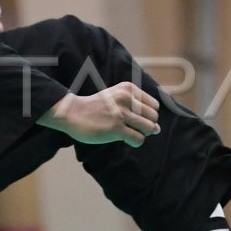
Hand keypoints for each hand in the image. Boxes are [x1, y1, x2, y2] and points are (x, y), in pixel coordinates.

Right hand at [38, 83, 160, 146]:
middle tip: (133, 127)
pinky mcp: (115, 128)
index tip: (136, 118)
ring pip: (149, 128)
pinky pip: (138, 138)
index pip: (154, 105)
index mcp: (128, 88)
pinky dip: (136, 142)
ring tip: (130, 133)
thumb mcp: (117, 97)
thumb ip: (138, 109)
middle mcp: (126, 98)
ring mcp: (121, 113)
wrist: (73, 112)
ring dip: (142, 134)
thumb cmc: (96, 107)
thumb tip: (158, 129)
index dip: (148, 115)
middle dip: (148, 125)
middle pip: (154, 117)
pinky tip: (126, 139)